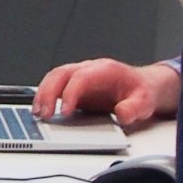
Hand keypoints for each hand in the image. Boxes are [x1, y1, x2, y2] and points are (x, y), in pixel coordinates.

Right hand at [32, 57, 180, 126]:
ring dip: (43, 94)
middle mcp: (89, 69)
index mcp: (104, 70)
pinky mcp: (74, 86)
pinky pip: (54, 85)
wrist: (142, 87)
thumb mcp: (145, 101)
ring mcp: (79, 76)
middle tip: (44, 113)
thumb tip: (121, 114)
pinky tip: (42, 109)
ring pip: (54, 77)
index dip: (70, 93)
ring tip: (38, 113)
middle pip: (61, 73)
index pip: (80, 77)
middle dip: (48, 92)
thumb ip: (134, 108)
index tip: (64, 111)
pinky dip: (45, 96)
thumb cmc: (141, 92)